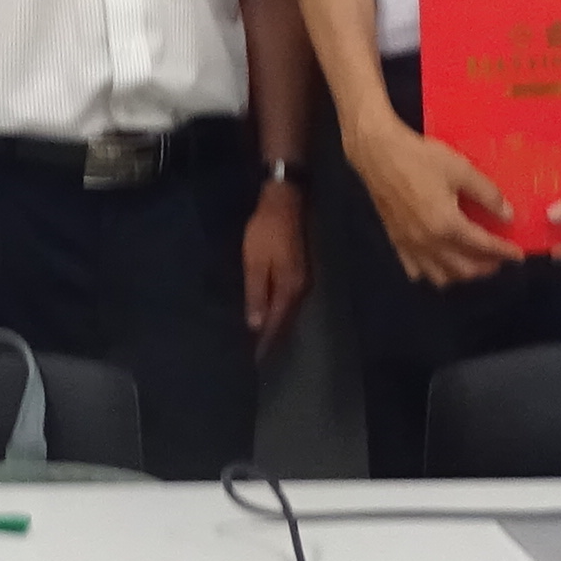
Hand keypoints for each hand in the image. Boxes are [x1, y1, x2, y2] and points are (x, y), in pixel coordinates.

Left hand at [240, 175, 310, 350]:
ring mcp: (304, 278)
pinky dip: (281, 308)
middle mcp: (302, 288)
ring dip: (278, 323)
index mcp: (290, 288)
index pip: (277, 322)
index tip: (257, 359)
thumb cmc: (266, 230)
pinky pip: (291, 298)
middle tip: (260, 355)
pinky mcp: (301, 270)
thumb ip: (257, 293)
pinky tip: (272, 311)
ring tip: (265, 338)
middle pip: (287, 319)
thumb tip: (256, 326)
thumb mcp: (256, 262)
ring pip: (290, 309)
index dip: (267, 341)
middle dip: (274, 336)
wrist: (286, 201)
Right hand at [342, 112, 527, 287]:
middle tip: (499, 260)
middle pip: (463, 268)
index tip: (518, 255)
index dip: (504, 251)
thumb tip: (508, 215)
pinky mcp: (396, 241)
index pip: (483, 246)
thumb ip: (487, 195)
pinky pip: (416, 270)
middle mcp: (428, 242)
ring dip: (460, 274)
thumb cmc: (420, 158)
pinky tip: (438, 263)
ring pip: (440, 276)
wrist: (378, 153)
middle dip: (486, 267)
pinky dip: (431, 272)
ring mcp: (410, 245)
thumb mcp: (461, 169)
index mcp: (447, 225)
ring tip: (472, 263)